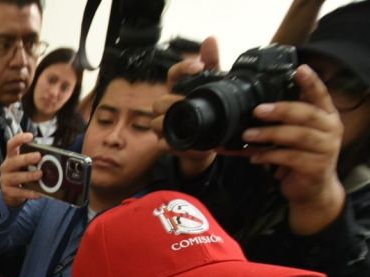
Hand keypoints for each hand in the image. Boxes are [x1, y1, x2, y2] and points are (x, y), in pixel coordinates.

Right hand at [0, 132, 43, 207]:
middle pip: (14, 161)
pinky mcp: (7, 192)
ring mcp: (5, 179)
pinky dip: (30, 193)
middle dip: (26, 158)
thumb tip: (52, 159)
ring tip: (40, 174)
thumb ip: (33, 161)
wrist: (10, 193)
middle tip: (38, 156)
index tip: (30, 136)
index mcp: (11, 157)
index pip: (11, 145)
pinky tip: (39, 193)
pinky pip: (19, 192)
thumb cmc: (21, 175)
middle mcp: (6, 167)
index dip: (19, 139)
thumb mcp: (24, 166)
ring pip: (16, 177)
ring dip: (29, 175)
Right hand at [152, 36, 220, 177]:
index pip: (173, 74)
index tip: (198, 66)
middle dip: (173, 101)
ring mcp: (164, 126)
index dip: (183, 69)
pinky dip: (175, 144)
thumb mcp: (213, 87)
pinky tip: (189, 142)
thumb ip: (213, 63)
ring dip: (170, 122)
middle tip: (188, 101)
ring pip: (156, 123)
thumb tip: (210, 39)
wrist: (210, 141)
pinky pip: (163, 144)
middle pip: (160, 101)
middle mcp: (167, 106)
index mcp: (177, 90)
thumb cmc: (208, 110)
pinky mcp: (167, 144)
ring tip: (187, 122)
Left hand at [242, 64, 345, 234]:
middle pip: (306, 114)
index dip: (311, 81)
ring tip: (248, 135)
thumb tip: (254, 108)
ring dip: (269, 134)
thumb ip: (283, 121)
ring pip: (297, 135)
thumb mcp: (294, 136)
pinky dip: (269, 156)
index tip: (299, 69)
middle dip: (280, 110)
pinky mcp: (316, 166)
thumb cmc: (300, 158)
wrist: (312, 191)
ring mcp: (326, 148)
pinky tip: (255, 157)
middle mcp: (330, 128)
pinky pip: (290, 157)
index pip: (320, 95)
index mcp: (326, 116)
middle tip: (257, 110)